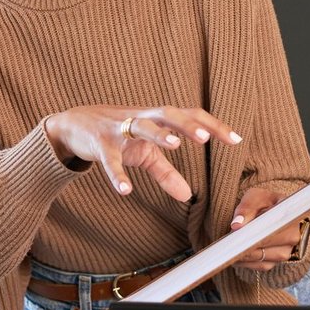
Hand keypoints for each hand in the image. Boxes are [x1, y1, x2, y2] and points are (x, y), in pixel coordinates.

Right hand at [42, 105, 242, 201]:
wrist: (74, 125)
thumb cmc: (116, 135)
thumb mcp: (143, 154)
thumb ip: (166, 172)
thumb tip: (188, 196)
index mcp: (156, 118)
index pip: (189, 116)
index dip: (212, 125)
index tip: (235, 139)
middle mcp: (140, 118)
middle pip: (167, 113)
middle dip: (187, 123)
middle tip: (206, 137)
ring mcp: (118, 129)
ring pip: (140, 127)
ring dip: (158, 134)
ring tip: (175, 146)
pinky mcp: (99, 144)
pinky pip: (110, 160)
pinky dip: (117, 175)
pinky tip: (126, 191)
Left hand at [229, 186, 301, 271]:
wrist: (270, 211)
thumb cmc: (264, 202)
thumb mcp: (255, 197)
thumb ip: (246, 207)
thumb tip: (236, 225)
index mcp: (291, 217)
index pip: (273, 228)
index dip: (254, 232)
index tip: (237, 233)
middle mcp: (292, 236)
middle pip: (265, 245)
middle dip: (244, 244)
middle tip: (227, 242)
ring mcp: (285, 251)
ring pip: (261, 258)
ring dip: (242, 254)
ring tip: (227, 247)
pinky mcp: (276, 261)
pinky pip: (259, 265)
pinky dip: (245, 261)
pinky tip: (233, 254)